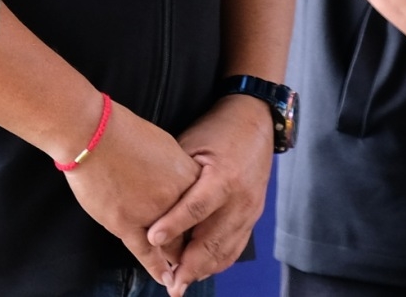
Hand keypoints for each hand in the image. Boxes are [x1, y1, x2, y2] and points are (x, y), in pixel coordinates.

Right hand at [59, 98, 201, 282]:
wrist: (91, 133)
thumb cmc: (121, 131)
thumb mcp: (162, 144)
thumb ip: (174, 169)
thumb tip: (177, 181)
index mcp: (187, 175)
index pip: (204, 209)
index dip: (201, 224)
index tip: (200, 232)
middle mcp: (176, 198)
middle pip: (191, 231)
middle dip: (191, 245)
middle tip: (193, 258)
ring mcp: (153, 214)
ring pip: (171, 246)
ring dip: (176, 259)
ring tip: (182, 274)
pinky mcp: (127, 225)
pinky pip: (147, 254)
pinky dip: (157, 269)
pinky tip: (166, 280)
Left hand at [146, 94, 274, 294]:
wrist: (254, 124)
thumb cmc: (216, 131)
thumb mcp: (192, 143)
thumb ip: (177, 174)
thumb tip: (151, 199)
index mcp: (223, 176)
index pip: (196, 206)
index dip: (174, 225)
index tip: (152, 240)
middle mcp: (241, 198)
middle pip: (214, 238)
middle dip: (190, 264)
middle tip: (171, 284)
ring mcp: (250, 211)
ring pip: (226, 249)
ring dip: (203, 269)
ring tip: (182, 284)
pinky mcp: (253, 217)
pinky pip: (236, 247)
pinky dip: (218, 262)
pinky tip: (202, 271)